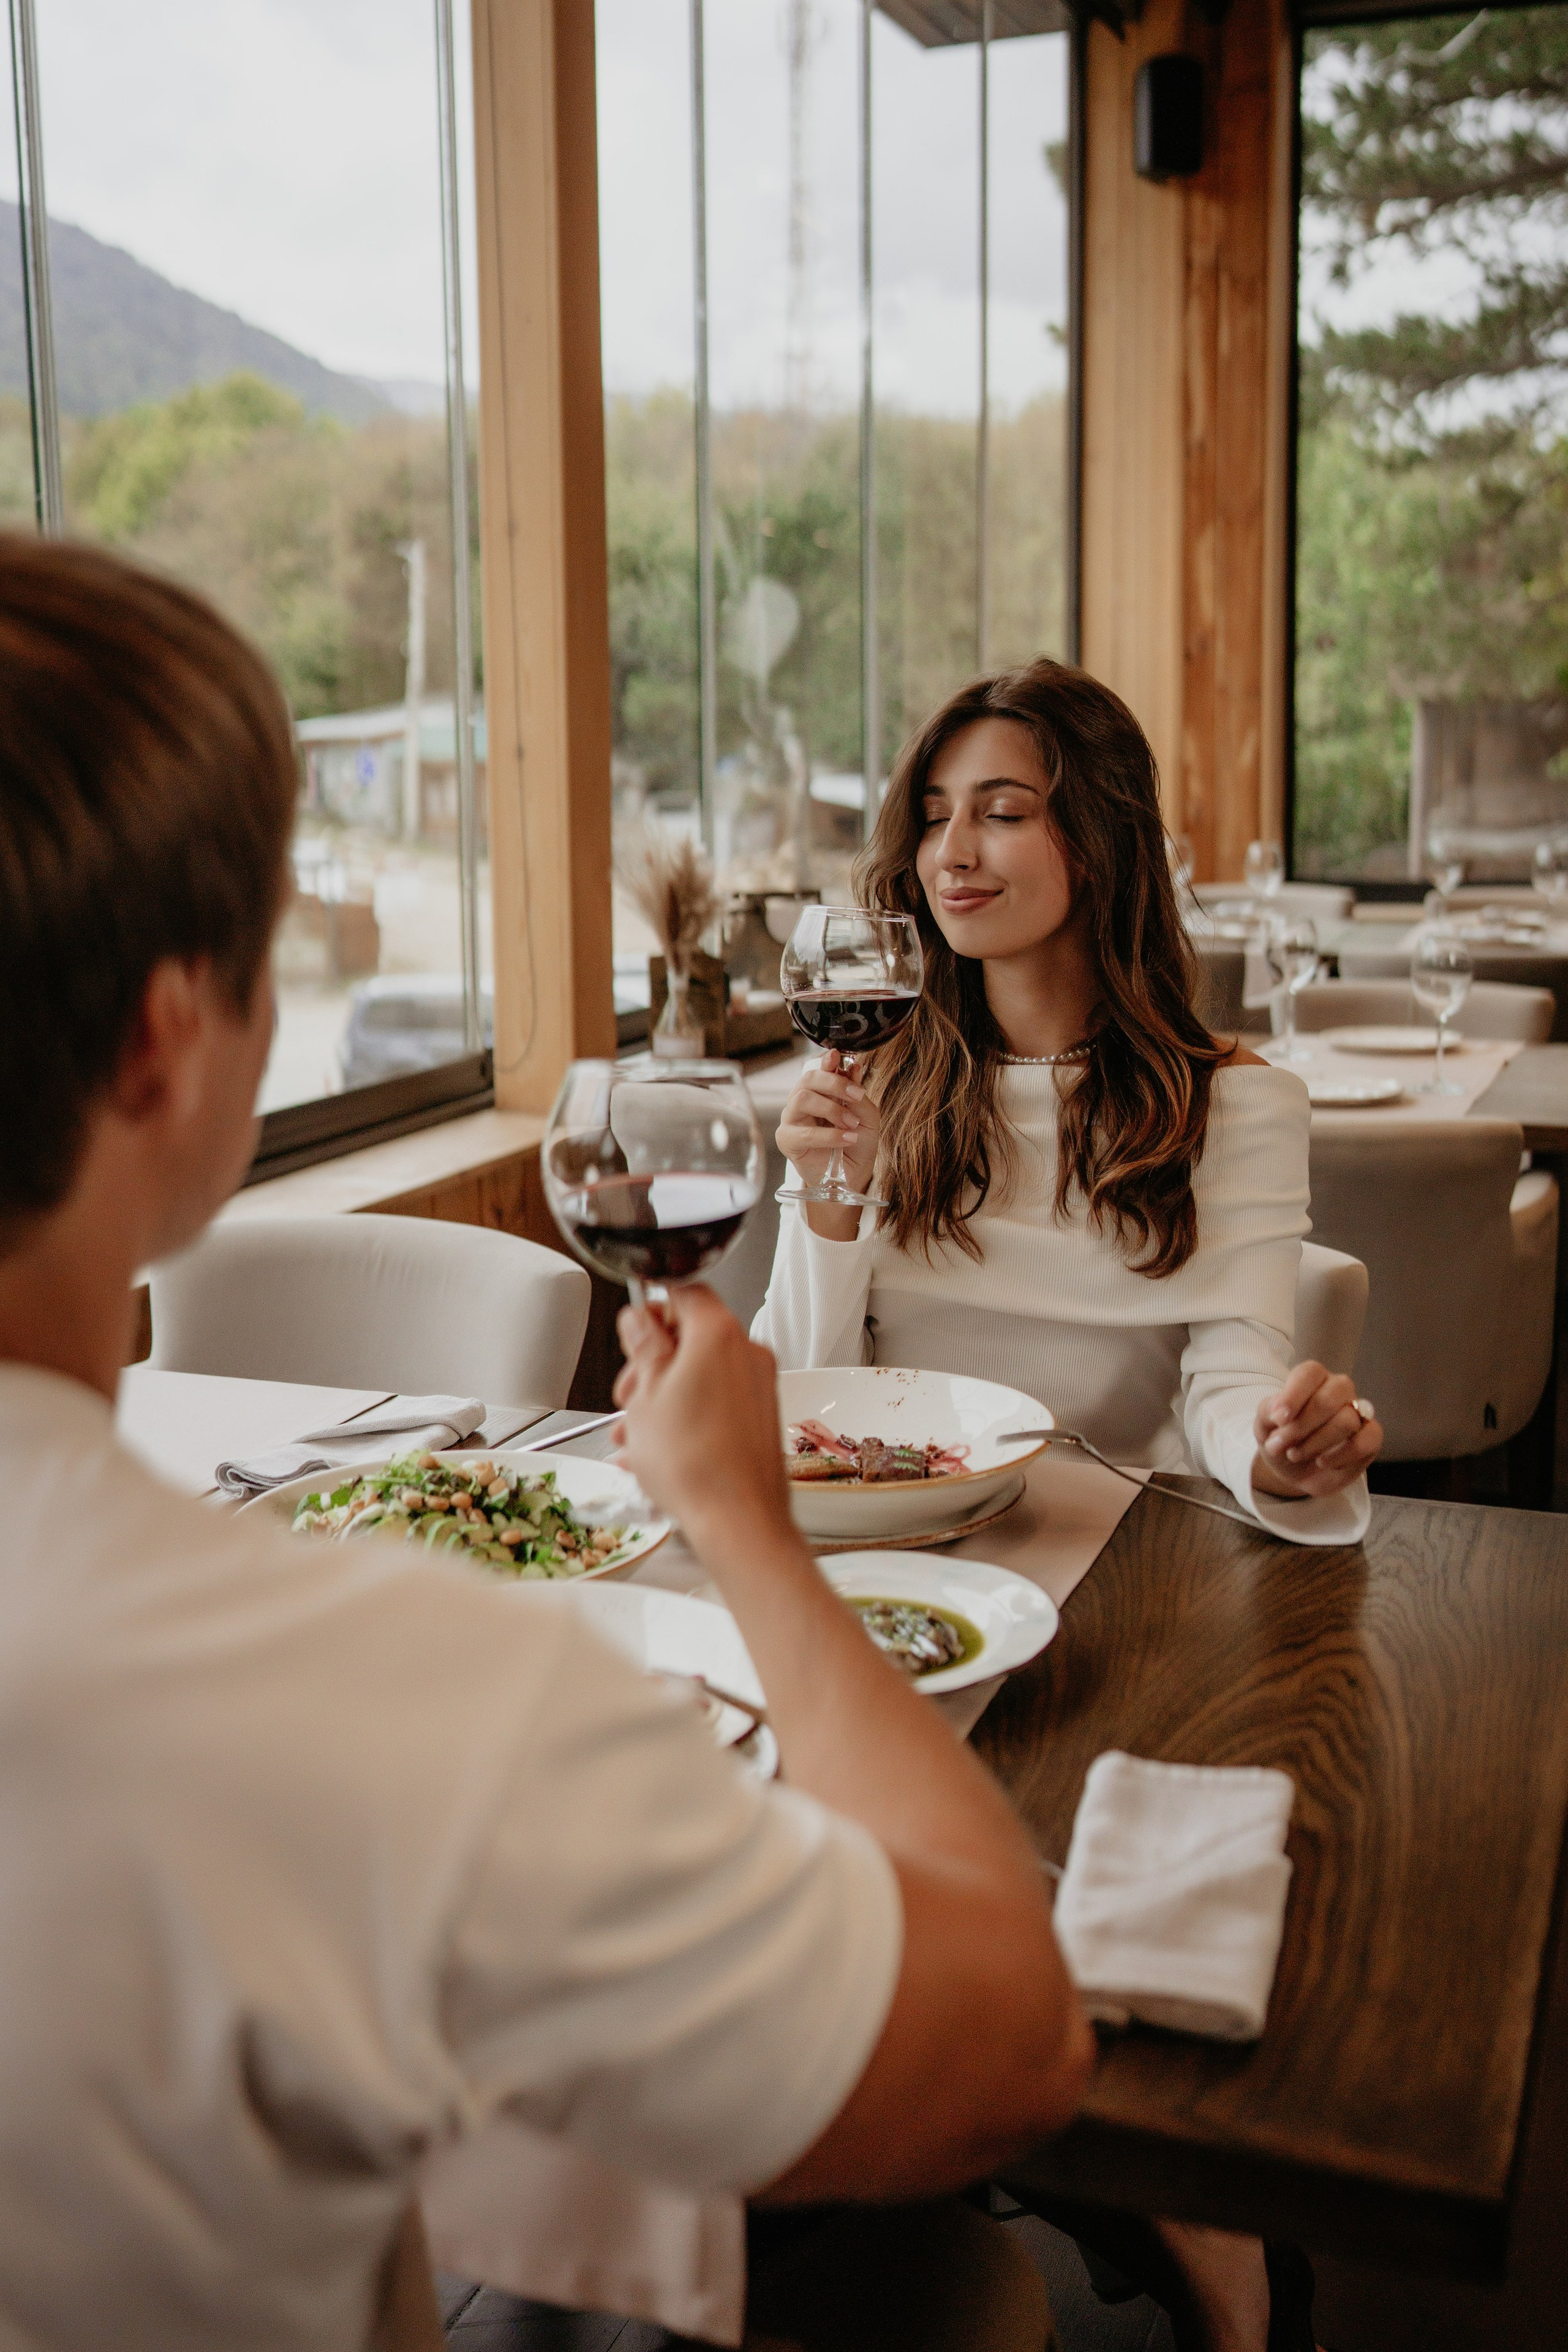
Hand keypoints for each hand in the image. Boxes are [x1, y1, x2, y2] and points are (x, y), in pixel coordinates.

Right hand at [612, 1284, 792, 1548]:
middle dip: (653, 1363)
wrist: (737, 1520)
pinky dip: (688, 1416)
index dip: (651, 1309)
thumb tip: (640, 1321)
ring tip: (637, 1433)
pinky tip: (660, 1450)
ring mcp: (759, 1387)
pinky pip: (717, 1403)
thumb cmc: (694, 1463)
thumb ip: (643, 1346)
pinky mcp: (762, 1418)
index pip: (684, 1291)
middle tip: (630, 1393)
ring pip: (701, 1375)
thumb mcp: (645, 1394)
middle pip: (692, 1337)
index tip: (633, 1333)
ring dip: (664, 1396)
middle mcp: (748, 1353)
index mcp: (718, 1333)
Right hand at [776, 1050, 882, 1205]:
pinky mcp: (787, 1140)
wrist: (853, 1177)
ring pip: (802, 1098)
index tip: (839, 1057)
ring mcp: (792, 1119)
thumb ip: (858, 1094)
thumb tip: (854, 1066)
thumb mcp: (868, 1117)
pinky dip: (829, 1135)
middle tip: (856, 1096)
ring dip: (832, 1109)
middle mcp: (803, 1101)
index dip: (827, 1061)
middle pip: (808, 1078)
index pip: (819, 1068)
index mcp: (821, 1092)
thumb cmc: (857, 1146)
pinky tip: (846, 1139)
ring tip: (851, 1125)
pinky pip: (804, 1132)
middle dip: (834, 1083)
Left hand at [1252, 1360, 1381, 1500]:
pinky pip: (1364, 1441)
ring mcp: (1358, 1412)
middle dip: (1301, 1426)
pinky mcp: (1371, 1437)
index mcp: (1313, 1378)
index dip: (1293, 1395)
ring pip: (1346, 1421)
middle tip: (1279, 1445)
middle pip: (1328, 1399)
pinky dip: (1340, 1456)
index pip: (1309, 1373)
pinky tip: (1322, 1463)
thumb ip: (1269, 1411)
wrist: (1294, 1471)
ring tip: (1295, 1455)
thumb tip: (1281, 1412)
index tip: (1278, 1419)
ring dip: (1315, 1443)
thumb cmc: (1281, 1439)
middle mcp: (1339, 1390)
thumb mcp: (1264, 1425)